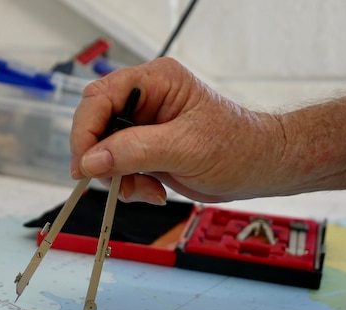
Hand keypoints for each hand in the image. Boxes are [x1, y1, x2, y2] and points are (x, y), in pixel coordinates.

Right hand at [69, 58, 286, 204]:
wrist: (260, 169)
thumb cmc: (239, 147)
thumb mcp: (185, 149)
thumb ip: (135, 151)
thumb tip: (92, 160)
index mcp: (156, 82)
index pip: (100, 97)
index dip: (86, 131)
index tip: (85, 164)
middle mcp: (146, 100)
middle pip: (95, 124)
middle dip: (100, 159)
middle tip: (112, 181)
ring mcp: (144, 126)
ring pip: (102, 152)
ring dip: (117, 178)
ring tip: (145, 190)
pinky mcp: (145, 150)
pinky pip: (118, 168)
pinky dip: (128, 186)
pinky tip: (153, 191)